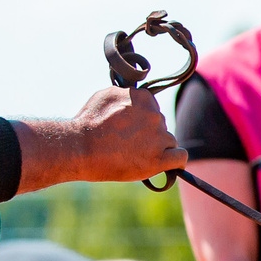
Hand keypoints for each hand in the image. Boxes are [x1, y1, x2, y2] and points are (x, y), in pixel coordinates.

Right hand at [66, 85, 183, 183]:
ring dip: (157, 148)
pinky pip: (180, 157)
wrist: (79, 148)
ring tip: (134, 155)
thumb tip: (136, 96)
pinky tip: (165, 164)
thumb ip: (126, 96)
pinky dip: (175, 161)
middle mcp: (155, 115)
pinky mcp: (159, 159)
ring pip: (169, 142)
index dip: (142, 121)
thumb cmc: (88, 124)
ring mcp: (159, 137)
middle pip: (160, 126)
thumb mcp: (105, 97)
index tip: (130, 129)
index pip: (152, 109)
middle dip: (148, 134)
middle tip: (128, 144)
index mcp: (143, 98)